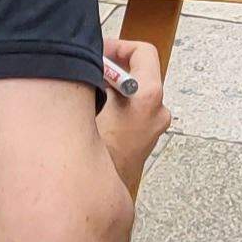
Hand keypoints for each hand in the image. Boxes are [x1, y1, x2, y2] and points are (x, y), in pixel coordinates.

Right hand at [96, 41, 169, 184]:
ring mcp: (154, 125)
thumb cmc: (96, 154)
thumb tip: (83, 60)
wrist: (101, 194)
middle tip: (89, 67)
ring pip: (135, 89)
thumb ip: (92, 77)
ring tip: (88, 89)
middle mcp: (158, 110)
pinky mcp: (145, 137)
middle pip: (140, 70)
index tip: (100, 52)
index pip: (144, 52)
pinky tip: (94, 109)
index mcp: (149, 97)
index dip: (120, 46)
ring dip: (113, 84)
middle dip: (114, 65)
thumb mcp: (88, 105)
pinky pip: (133, 107)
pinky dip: (116, 101)